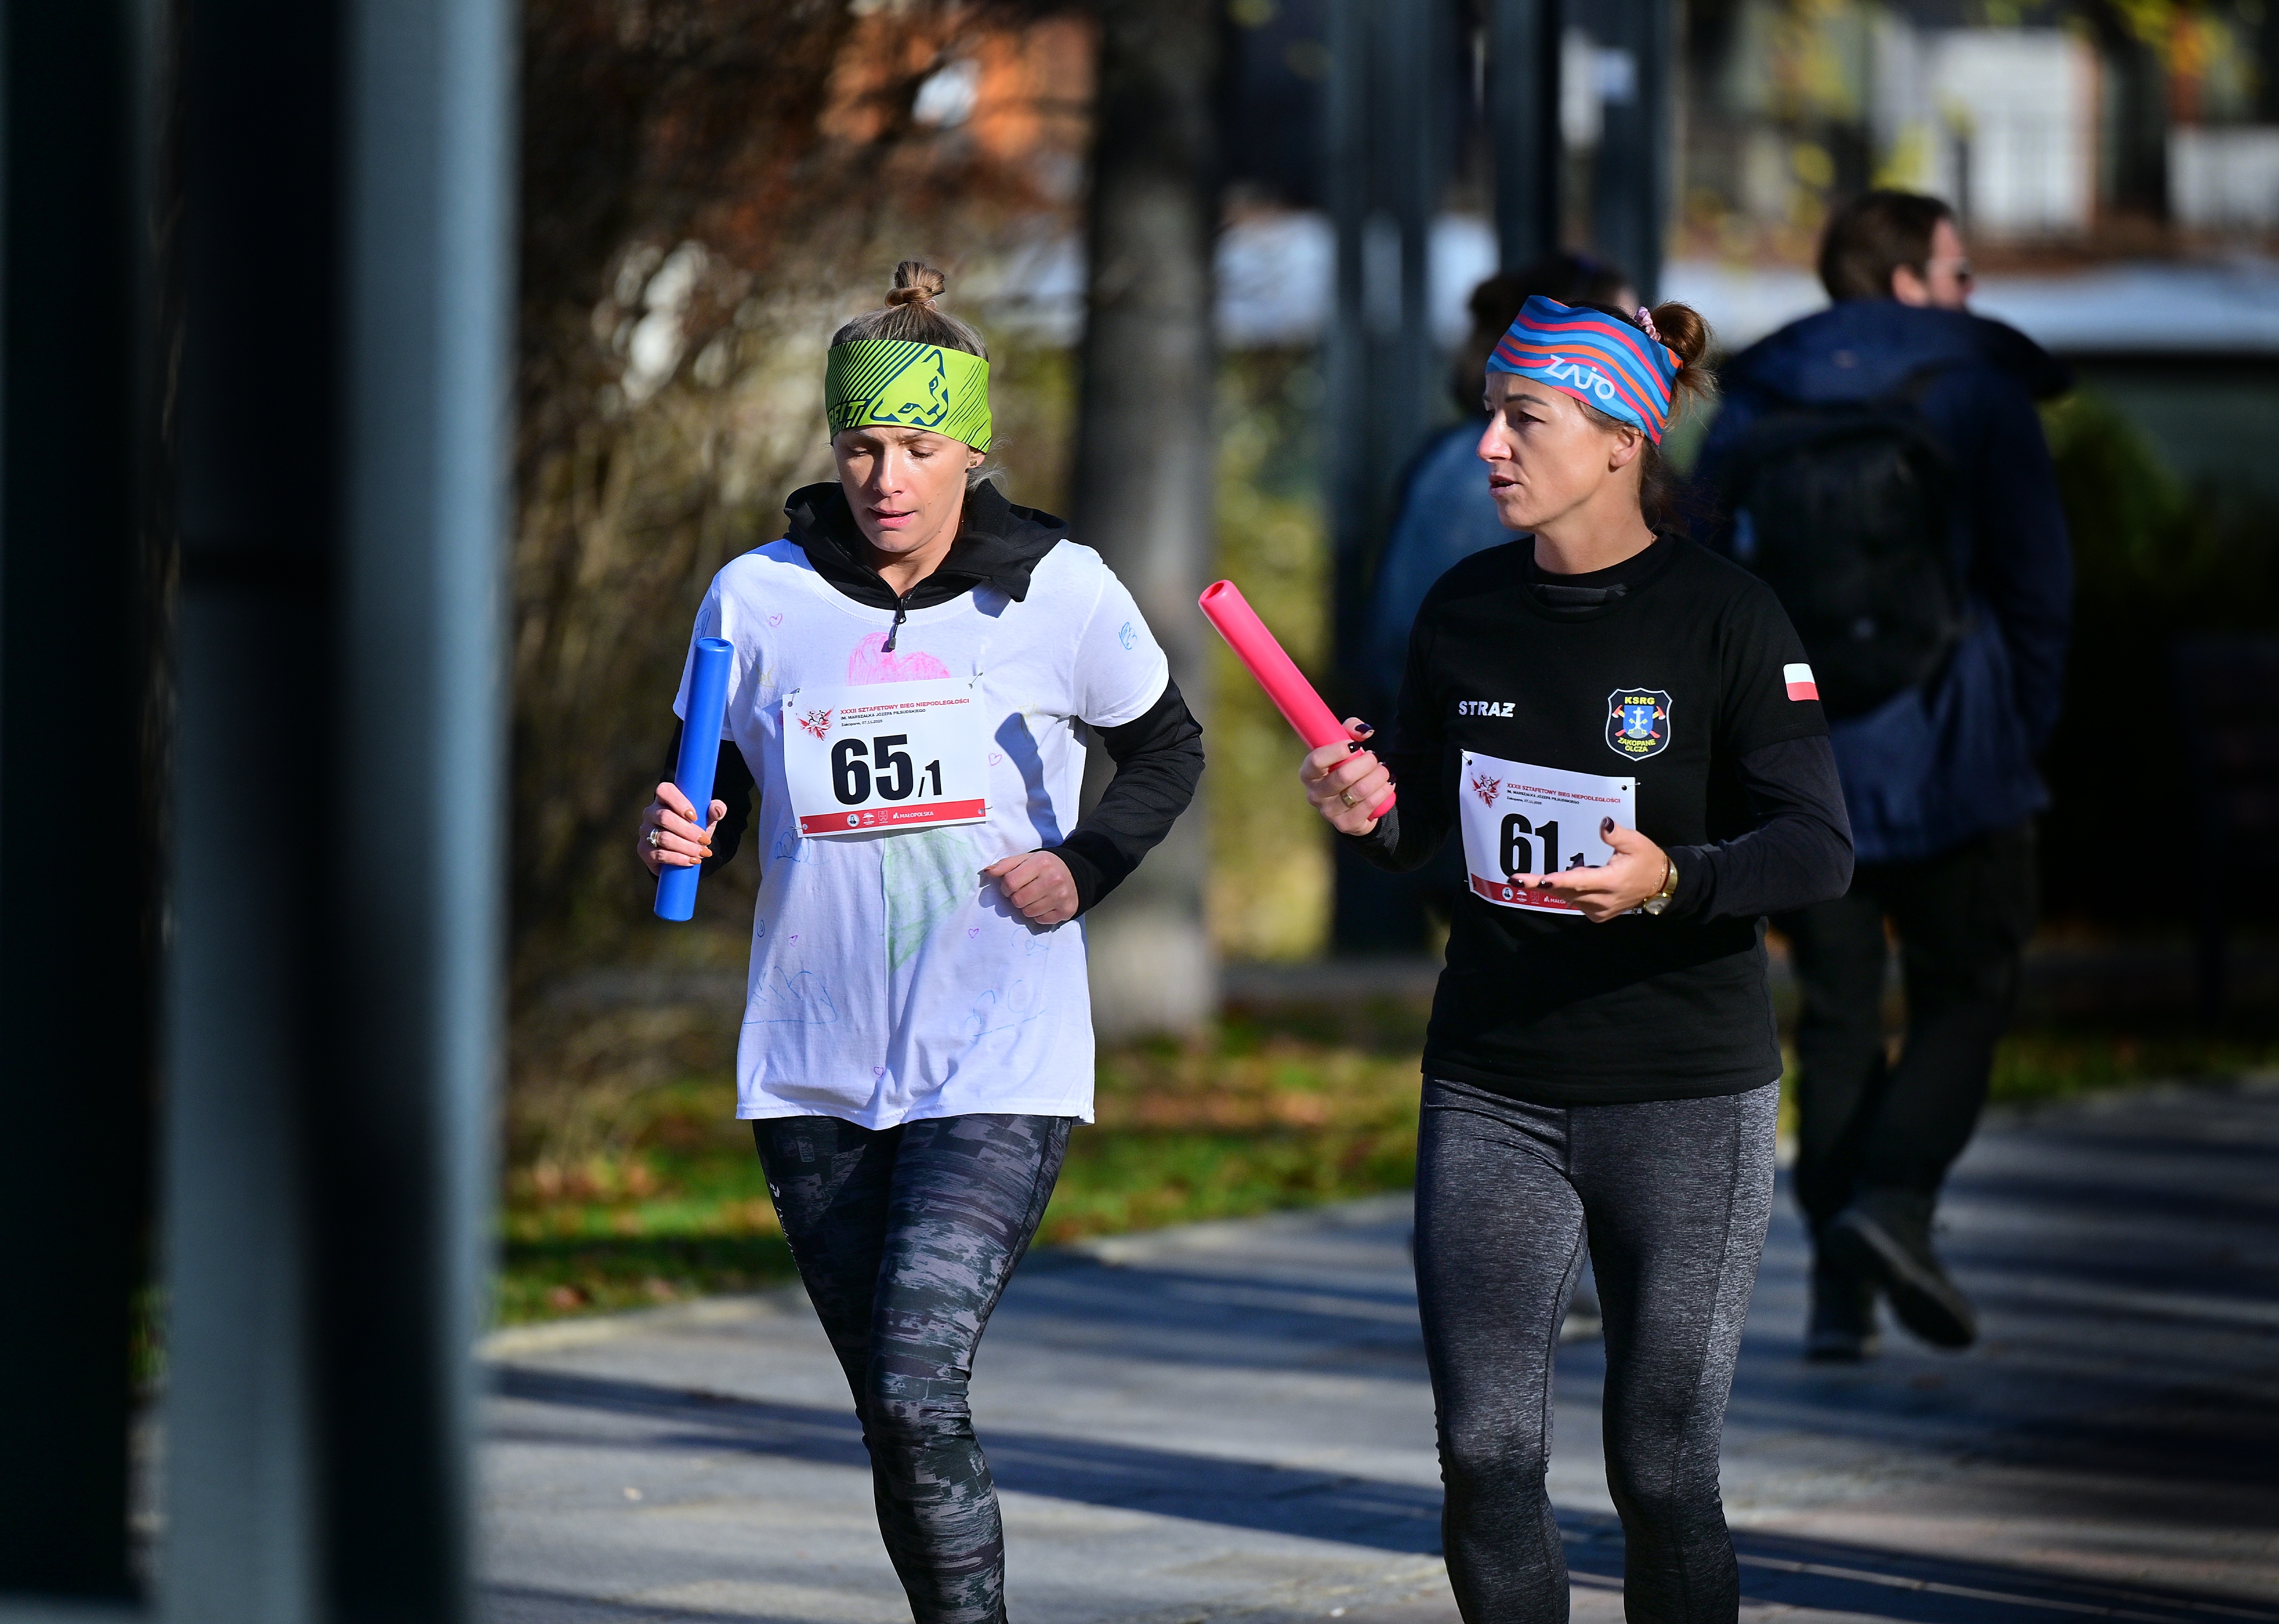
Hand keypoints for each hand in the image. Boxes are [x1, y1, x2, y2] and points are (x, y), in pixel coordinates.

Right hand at [638, 782, 725, 875]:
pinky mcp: (644, 850)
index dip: (679, 802)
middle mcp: (650, 812)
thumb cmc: (694, 828)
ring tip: (702, 852)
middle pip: (665, 817)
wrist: (683, 852)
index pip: (664, 790)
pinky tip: (691, 861)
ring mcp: (645, 831)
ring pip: (664, 838)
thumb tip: (717, 809)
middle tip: (705, 840)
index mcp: (664, 799)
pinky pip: (660, 854)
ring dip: (687, 847)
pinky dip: (678, 859)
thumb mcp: (707, 818)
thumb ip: (714, 810)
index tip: (695, 816)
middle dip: (688, 831)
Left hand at [984, 850, 1077, 925]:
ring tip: (1034, 897)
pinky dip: (1039, 914)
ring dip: (1027, 907)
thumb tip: (987, 872)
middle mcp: (1053, 880)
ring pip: (1028, 912)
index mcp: (1041, 863)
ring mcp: (1061, 897)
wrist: (1076, 873)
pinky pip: (1040, 920)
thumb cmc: (1045, 866)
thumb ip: (1006, 865)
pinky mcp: (1066, 911)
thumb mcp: (1026, 859)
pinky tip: (1044, 904)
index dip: (1006, 887)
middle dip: (1016, 897)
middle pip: (1018, 900)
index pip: (1010, 882)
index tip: (1011, 885)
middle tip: (1024, 892)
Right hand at [1299, 718, 1389, 835]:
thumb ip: (1350, 730)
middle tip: (1375, 757)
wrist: (1354, 803)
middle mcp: (1314, 794)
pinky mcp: (1345, 824)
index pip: (1316, 760)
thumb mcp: (1345, 746)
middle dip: (1366, 763)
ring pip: (1360, 790)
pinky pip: (1370, 804)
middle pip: (1343, 776)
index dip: (1337, 751)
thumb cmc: (1345, 768)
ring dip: (1379, 776)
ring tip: (1384, 770)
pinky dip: (1384, 791)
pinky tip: (1388, 785)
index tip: (1355, 745)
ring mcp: (1329, 812)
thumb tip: (1364, 731)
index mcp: (1308, 773)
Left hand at [1528, 819, 1669, 922]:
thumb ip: (1616, 835)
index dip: (1559, 881)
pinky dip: (1567, 891)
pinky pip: (1575, 903)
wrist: (1661, 885)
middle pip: (1567, 892)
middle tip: (1516, 878)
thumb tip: (1603, 823)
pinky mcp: (1598, 915)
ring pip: (1568, 898)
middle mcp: (1603, 899)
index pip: (1580, 881)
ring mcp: (1599, 910)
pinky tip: (1562, 881)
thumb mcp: (1635, 842)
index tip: (1540, 881)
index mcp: (1612, 880)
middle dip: (1540, 884)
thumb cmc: (1647, 860)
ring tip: (1528, 877)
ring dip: (1553, 887)